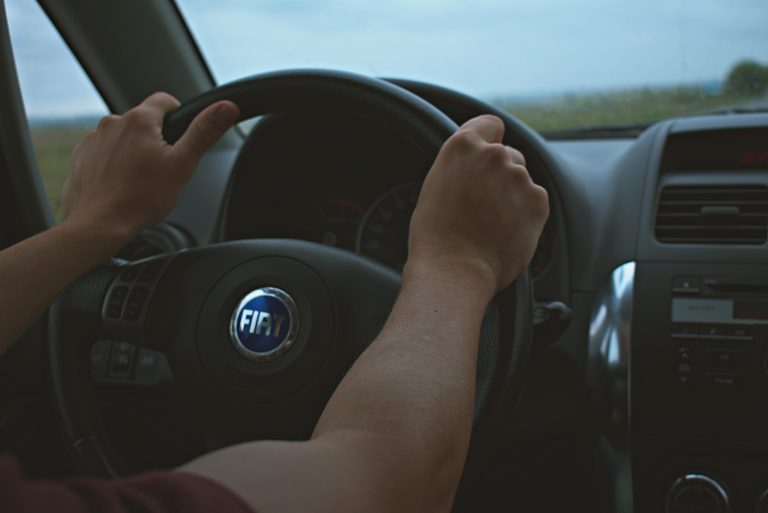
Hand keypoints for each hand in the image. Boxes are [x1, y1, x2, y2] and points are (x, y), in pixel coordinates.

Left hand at [60, 92, 238, 243]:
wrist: (100, 224)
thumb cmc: (141, 198)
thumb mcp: (183, 164)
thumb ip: (204, 132)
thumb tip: (227, 107)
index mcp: (140, 120)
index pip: (165, 100)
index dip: (178, 116)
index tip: (180, 137)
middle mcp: (112, 122)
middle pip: (143, 121)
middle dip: (155, 139)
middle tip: (163, 168)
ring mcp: (93, 139)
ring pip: (122, 137)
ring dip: (132, 151)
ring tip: (140, 180)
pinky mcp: (82, 157)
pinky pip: (103, 152)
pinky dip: (113, 164)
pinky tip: (120, 184)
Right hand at [407, 115, 548, 292]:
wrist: (454, 270)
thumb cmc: (435, 236)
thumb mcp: (436, 186)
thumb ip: (461, 168)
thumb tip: (476, 170)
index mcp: (462, 146)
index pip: (490, 124)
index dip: (489, 140)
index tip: (486, 155)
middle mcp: (494, 155)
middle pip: (508, 155)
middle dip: (500, 174)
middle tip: (482, 202)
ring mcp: (519, 177)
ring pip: (522, 180)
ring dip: (512, 195)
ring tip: (491, 222)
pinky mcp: (538, 201)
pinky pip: (534, 200)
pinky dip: (525, 214)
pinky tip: (504, 230)